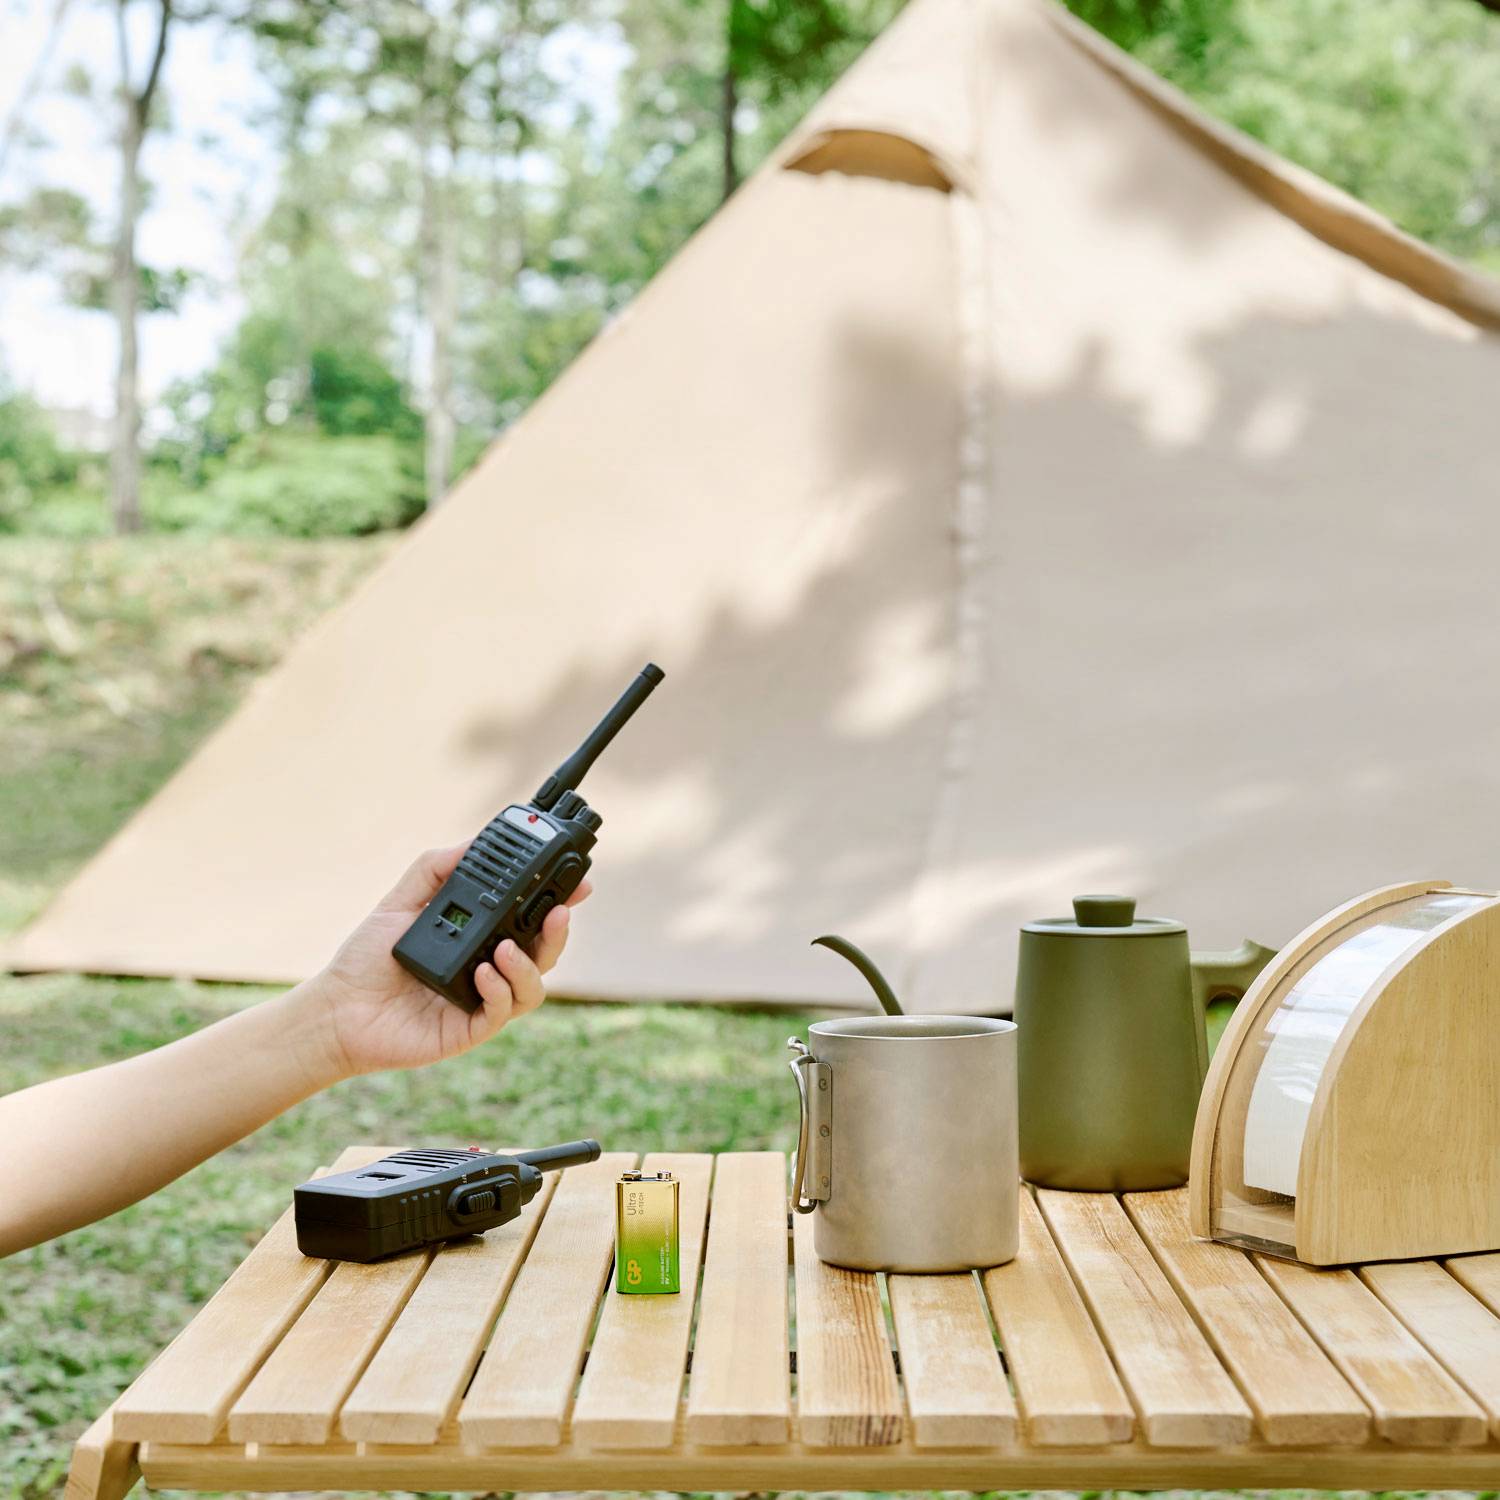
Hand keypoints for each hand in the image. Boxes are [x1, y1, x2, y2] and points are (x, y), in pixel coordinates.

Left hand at [304, 843, 590, 1077]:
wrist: (336, 1010)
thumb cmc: (367, 960)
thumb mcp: (401, 902)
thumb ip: (435, 869)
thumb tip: (471, 842)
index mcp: (480, 939)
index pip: (530, 919)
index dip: (558, 902)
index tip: (577, 882)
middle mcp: (488, 969)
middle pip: (544, 953)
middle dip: (559, 932)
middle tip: (560, 911)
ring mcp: (482, 1001)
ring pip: (534, 986)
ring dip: (530, 964)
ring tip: (508, 948)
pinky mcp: (469, 1030)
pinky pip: (502, 1012)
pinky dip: (501, 990)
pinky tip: (484, 973)